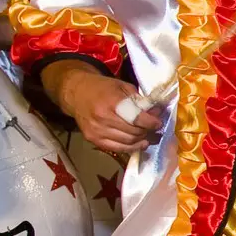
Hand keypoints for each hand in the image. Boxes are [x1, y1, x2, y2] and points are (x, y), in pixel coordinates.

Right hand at [45, 61, 163, 154]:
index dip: (151, 122)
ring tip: (148, 135)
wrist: (77, 93)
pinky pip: (117, 148)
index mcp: (112, 102)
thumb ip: (140, 101)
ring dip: (141, 140)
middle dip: (148, 131)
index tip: (158, 122)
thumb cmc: (103, 88)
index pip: (137, 119)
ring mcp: (97, 130)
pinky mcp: (93, 139)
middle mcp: (102, 118)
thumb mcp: (123, 87)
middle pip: (134, 132)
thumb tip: (156, 113)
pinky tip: (138, 143)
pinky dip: (131, 147)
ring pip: (128, 142)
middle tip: (154, 128)